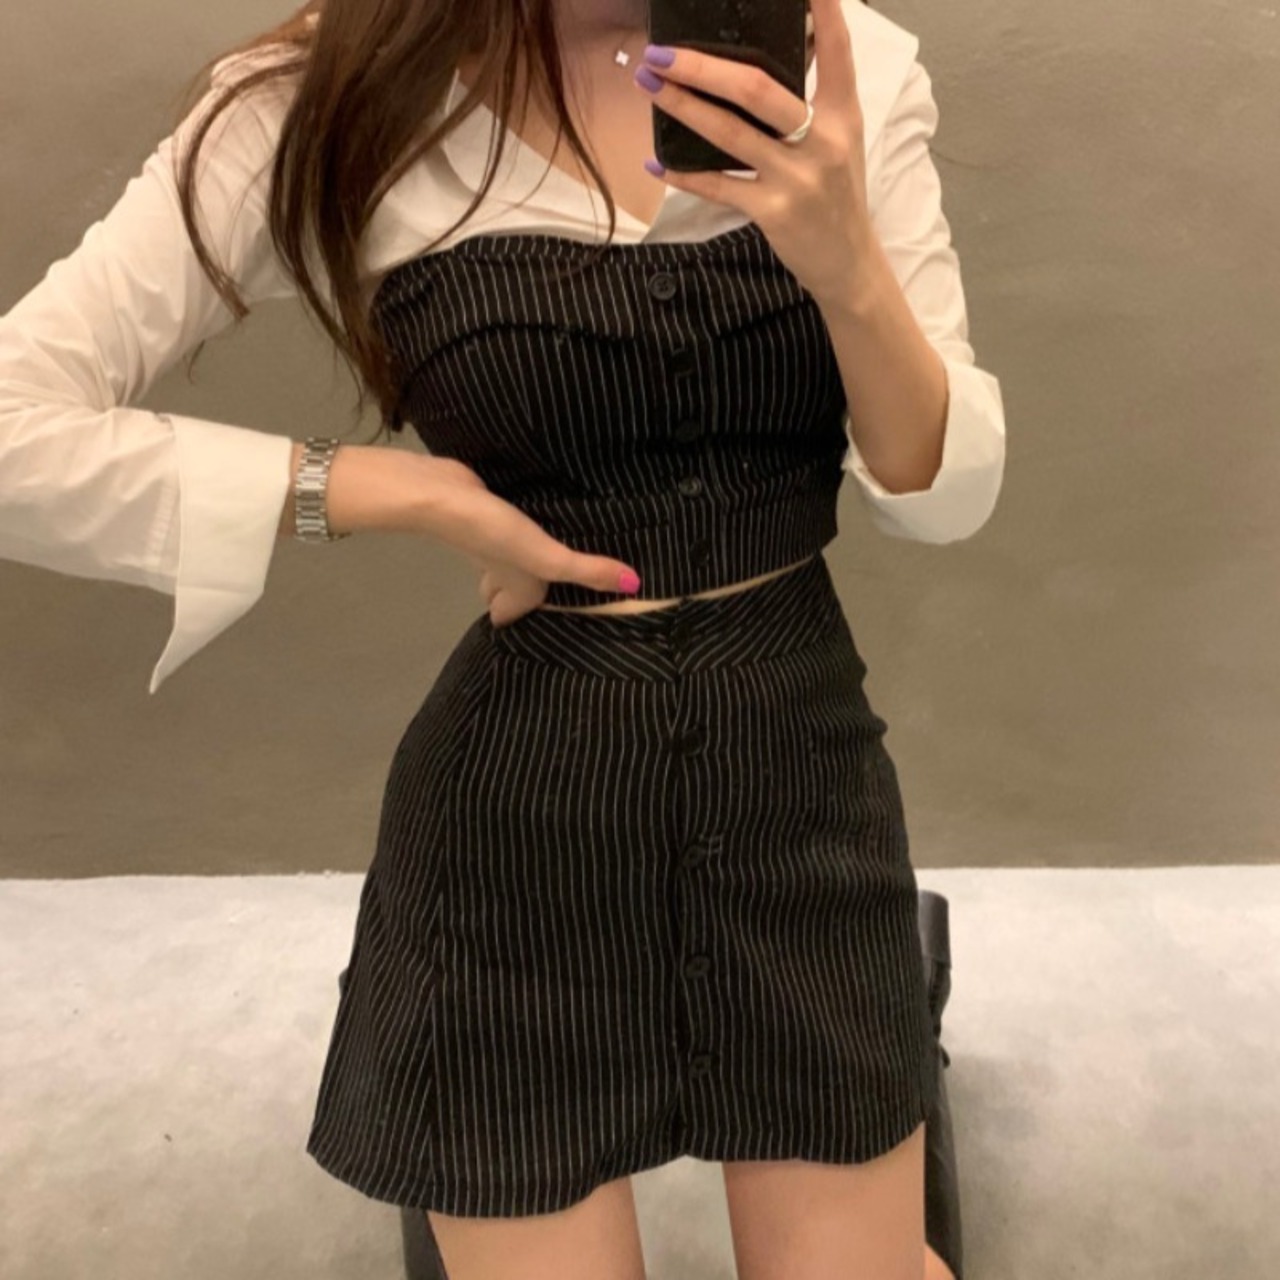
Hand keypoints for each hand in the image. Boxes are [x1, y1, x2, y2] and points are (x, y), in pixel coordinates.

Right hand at [419, 457, 640, 624]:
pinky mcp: (488, 512)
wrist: (441, 494)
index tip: (559, 619)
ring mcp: (490, 541)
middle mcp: (501, 571)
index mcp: (515, 590)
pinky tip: (540, 510)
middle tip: (564, 582)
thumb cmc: (492, 535)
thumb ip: (588, 571)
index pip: (513, 617)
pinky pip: (508, 525)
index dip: (528, 622)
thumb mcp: (547, 558)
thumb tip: (635, 587)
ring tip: (562, 545)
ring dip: (528, 554)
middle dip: (527, 589)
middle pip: (509, 590)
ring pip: (508, 557)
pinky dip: (521, 523)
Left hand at [632, 0, 873, 305]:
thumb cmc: (837, 194)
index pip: (835, 52)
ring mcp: (796, 179)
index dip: (822, 13)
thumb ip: (816, 98)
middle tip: (663, 51)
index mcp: (844, 114)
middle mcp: (822, 142)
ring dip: (682, 106)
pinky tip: (656, 161)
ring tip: (649, 83)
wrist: (848, 262)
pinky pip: (719, 187)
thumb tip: (782, 52)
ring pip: (730, 135)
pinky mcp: (773, 212)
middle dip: (703, 67)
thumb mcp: (841, 140)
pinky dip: (684, 174)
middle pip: (757, 91)